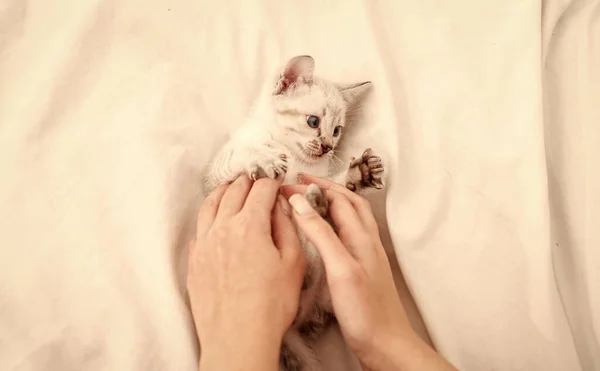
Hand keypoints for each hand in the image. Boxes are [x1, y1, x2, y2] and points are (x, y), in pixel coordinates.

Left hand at [188, 175, 304, 370]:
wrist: (238, 338)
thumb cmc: (271, 305)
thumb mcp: (293, 263)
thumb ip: (287, 228)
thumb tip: (281, 206)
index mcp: (250, 226)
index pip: (260, 191)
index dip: (270, 181)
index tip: (276, 179)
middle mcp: (223, 229)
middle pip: (233, 193)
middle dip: (246, 181)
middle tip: (254, 178)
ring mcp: (204, 245)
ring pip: (209, 206)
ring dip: (221, 192)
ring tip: (228, 187)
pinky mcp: (194, 263)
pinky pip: (198, 230)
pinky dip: (207, 217)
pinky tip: (212, 220)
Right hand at [282, 174, 456, 370]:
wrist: (386, 345)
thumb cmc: (365, 312)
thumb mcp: (340, 269)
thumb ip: (321, 234)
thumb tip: (301, 202)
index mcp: (361, 238)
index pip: (338, 200)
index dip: (315, 188)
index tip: (290, 183)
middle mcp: (367, 242)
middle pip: (349, 203)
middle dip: (326, 188)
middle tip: (302, 182)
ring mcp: (367, 255)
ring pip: (352, 218)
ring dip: (333, 202)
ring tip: (313, 198)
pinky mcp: (363, 270)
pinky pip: (349, 234)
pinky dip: (335, 223)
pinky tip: (325, 233)